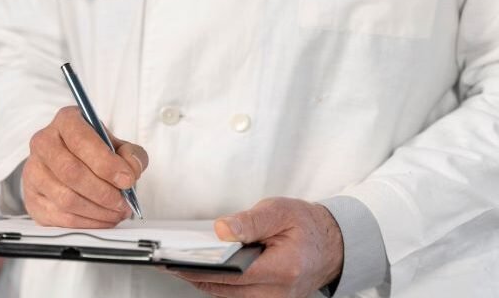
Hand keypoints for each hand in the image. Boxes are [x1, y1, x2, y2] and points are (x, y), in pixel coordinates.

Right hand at [23, 106, 148, 227]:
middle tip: (123, 202)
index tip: (127, 179)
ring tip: (116, 212)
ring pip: (65, 198)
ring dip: (97, 210)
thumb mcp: (117, 146)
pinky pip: (59, 216)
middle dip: (103, 192)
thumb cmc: (93, 152)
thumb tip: (131, 170)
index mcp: (66, 121)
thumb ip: (131, 154)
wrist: (68, 164)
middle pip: (71, 172)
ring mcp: (33, 171)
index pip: (81, 140)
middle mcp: (43, 142)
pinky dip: (86, 223)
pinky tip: (102, 219)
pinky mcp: (31, 198)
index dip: (106, 163)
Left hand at [170, 198, 342, 297]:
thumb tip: (222, 230)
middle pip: (225, 290)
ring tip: (179, 265)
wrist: (334, 244)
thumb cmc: (308, 226)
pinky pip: (236, 297)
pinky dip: (218, 284)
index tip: (176, 263)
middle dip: (194, 276)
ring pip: (228, 297)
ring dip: (204, 282)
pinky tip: (203, 270)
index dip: (200, 270)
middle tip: (168, 263)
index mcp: (283, 269)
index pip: (232, 275)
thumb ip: (250, 221)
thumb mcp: (280, 211)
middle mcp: (278, 293)